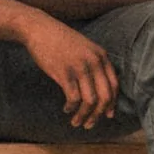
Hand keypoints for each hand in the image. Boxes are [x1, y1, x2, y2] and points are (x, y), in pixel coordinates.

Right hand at [15, 11, 118, 129]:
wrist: (39, 29)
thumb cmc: (59, 40)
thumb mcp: (84, 48)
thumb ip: (94, 63)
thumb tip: (99, 88)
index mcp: (101, 56)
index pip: (114, 86)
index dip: (112, 104)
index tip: (107, 115)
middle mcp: (94, 62)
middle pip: (105, 96)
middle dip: (99, 115)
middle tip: (90, 124)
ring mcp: (79, 67)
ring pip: (90, 101)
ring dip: (84, 115)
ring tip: (76, 122)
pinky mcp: (64, 73)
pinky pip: (73, 97)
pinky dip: (71, 107)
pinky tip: (66, 109)